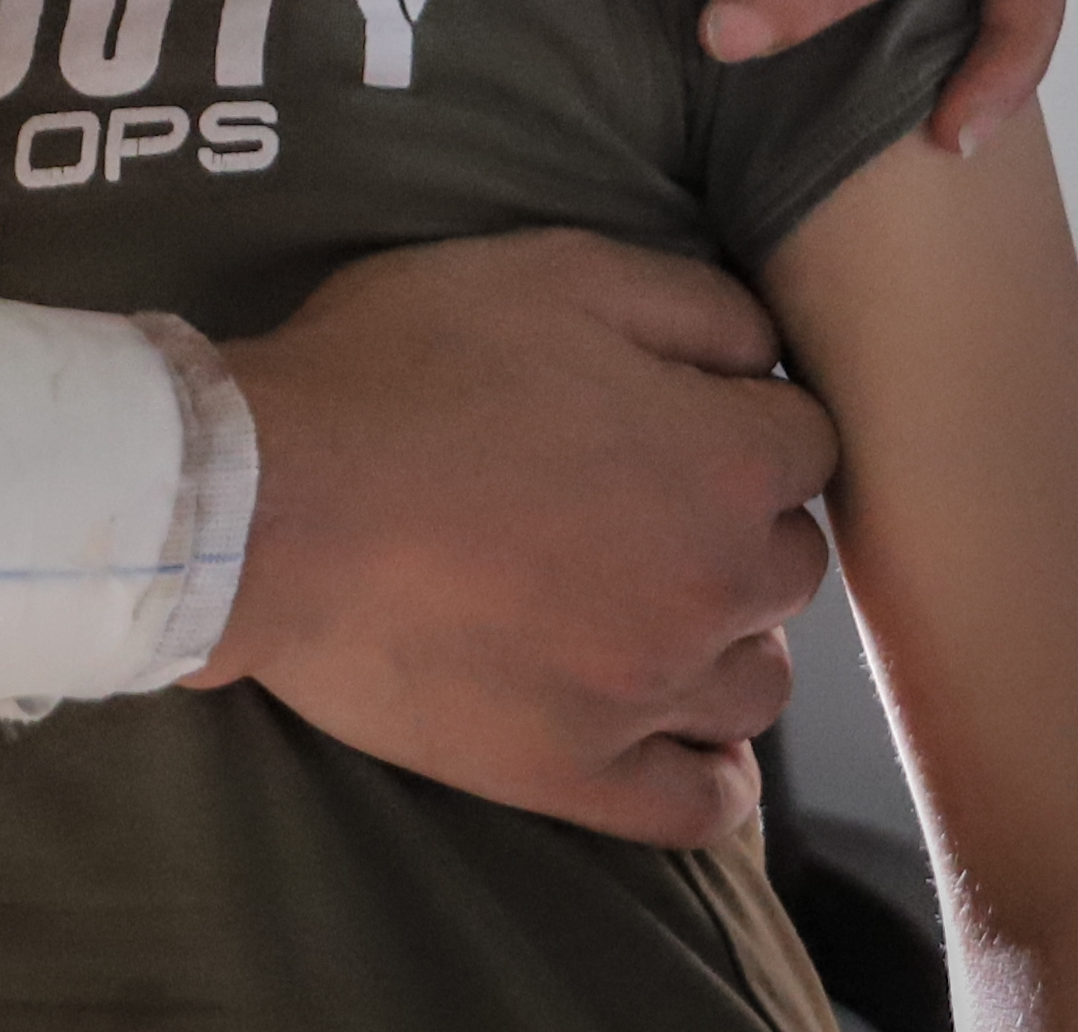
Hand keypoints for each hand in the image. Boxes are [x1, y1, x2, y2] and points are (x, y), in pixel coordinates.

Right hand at [203, 231, 834, 845]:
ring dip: (726, 641)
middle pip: (790, 563)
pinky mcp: (578, 773)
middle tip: (646, 500)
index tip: (678, 412)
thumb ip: (694, 303)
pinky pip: (699, 806)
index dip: (743, 413)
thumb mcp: (556, 271)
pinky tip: (683, 741)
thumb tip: (761, 349)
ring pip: (759, 682)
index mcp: (724, 459)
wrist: (268, 504)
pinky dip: (711, 776)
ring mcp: (649, 692)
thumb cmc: (404, 370)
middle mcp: (715, 584)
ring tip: (652, 609)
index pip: (808, 439)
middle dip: (738, 524)